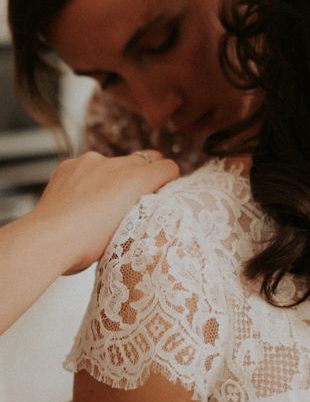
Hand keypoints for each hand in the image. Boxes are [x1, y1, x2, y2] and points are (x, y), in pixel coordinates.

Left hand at [30, 151, 178, 273]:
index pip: (169, 167)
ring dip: (116, 176)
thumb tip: (151, 202)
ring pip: (116, 163)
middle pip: (146, 158)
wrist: (49, 240)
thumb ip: (147, 210)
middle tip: (138, 196)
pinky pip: (89, 166)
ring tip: (103, 202)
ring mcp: (91, 162)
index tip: (163, 192)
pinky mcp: (70, 165)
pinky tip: (82, 198)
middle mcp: (117, 164)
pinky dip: (90, 178)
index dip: (169, 180)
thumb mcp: (133, 230)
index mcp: (137, 180)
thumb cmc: (90, 244)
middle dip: (147, 173)